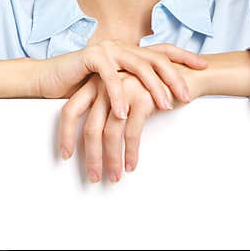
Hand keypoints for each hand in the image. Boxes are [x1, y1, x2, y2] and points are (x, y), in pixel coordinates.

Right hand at [36, 41, 207, 118]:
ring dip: (152, 87)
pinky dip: (118, 95)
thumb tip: (160, 98)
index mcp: (130, 52)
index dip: (184, 57)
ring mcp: (107, 49)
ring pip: (137, 66)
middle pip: (155, 58)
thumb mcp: (114, 87)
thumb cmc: (81, 86)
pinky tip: (126, 112)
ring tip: (165, 106)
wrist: (48, 79)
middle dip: (174, 76)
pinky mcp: (90, 57)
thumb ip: (134, 87)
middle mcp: (122, 47)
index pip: (162, 52)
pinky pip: (109, 77)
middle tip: (188, 95)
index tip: (204, 66)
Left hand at [58, 61, 204, 182]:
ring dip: (112, 159)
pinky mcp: (142, 98)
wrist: (184, 74)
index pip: (71, 110)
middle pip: (90, 127)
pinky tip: (131, 164)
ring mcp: (124, 91)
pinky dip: (130, 152)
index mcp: (96, 83)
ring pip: (110, 133)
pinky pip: (131, 132)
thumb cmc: (152, 87)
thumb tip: (93, 138)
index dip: (65, 134)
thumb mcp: (124, 93)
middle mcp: (106, 85)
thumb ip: (107, 107)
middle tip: (94, 176)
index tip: (65, 155)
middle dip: (91, 156)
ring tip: (114, 175)